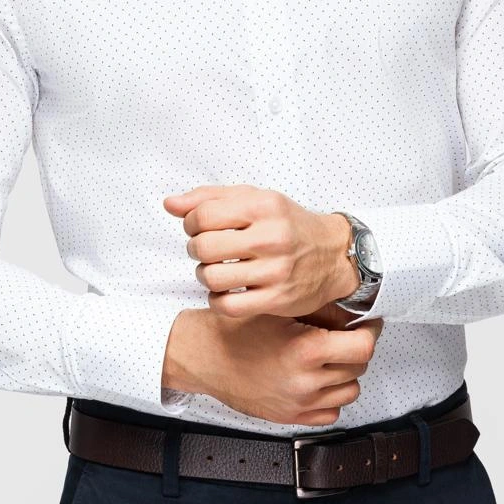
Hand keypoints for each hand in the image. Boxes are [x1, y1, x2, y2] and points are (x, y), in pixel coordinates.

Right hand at [162, 304, 384, 426]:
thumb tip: (353, 315)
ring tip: (331, 358)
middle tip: (345, 336)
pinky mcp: (290, 417)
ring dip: (346, 374)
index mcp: (305, 350)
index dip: (370, 331)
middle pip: (359, 367)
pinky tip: (318, 381)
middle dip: (356, 349)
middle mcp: (306, 381)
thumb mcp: (279, 310)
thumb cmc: (237, 330)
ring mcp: (299, 404)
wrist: (205, 357)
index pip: (364, 346)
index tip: (366, 324)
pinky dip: (331, 398)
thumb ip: (319, 313)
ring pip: (349, 391)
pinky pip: (331, 413)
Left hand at [164, 185, 360, 318]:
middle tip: (208, 250)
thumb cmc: (288, 225)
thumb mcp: (254, 199)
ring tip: (216, 270)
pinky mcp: (277, 300)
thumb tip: (169, 204)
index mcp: (263, 206)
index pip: (203, 215)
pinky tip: (225, 291)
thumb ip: (209, 198)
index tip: (198, 228)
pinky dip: (217, 300)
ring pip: (212, 277)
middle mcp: (271, 237)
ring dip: (205, 275)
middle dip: (196, 250)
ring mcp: (275, 271)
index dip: (190, 224)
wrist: (334, 255)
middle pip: (203, 247)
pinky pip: (227, 306)